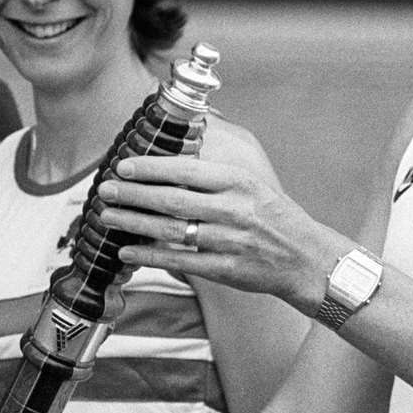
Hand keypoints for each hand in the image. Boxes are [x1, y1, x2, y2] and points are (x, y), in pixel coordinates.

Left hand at [96, 154, 343, 311]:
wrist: (306, 258)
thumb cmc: (273, 216)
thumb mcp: (252, 182)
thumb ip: (216, 168)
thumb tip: (180, 142)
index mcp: (239, 182)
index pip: (187, 169)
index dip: (151, 167)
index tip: (124, 165)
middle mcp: (234, 210)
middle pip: (173, 200)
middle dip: (133, 194)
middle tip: (106, 189)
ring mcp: (230, 242)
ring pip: (172, 231)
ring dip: (134, 224)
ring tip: (108, 217)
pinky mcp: (227, 270)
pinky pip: (180, 261)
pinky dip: (150, 256)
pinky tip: (127, 252)